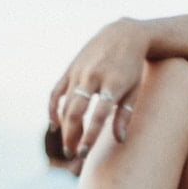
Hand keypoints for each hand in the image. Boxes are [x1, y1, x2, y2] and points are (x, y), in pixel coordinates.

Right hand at [49, 18, 149, 157]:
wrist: (123, 34)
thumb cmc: (132, 66)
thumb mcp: (134, 89)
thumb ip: (125, 115)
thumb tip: (119, 140)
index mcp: (113, 83)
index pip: (99, 115)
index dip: (90, 136)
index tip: (85, 154)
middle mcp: (93, 77)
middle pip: (76, 111)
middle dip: (72, 135)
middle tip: (73, 154)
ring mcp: (78, 72)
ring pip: (65, 105)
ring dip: (64, 127)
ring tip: (69, 145)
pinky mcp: (69, 69)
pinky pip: (56, 92)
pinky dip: (53, 109)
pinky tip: (55, 125)